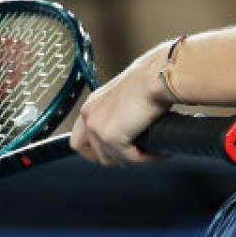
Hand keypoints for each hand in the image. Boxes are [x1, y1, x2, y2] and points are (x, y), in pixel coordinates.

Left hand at [69, 44, 172, 166]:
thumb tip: (130, 126)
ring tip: (147, 154)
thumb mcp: (125, 96)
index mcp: (92, 105)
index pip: (79, 139)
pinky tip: (156, 153)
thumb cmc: (148, 79)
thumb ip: (119, 112)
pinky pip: (129, 158)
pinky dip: (144, 158)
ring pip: (110, 159)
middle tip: (130, 158)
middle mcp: (89, 116)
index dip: (94, 151)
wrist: (156, 76)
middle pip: (90, 154)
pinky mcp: (111, 137)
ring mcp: (97, 127)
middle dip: (111, 159)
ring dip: (130, 160)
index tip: (108, 154)